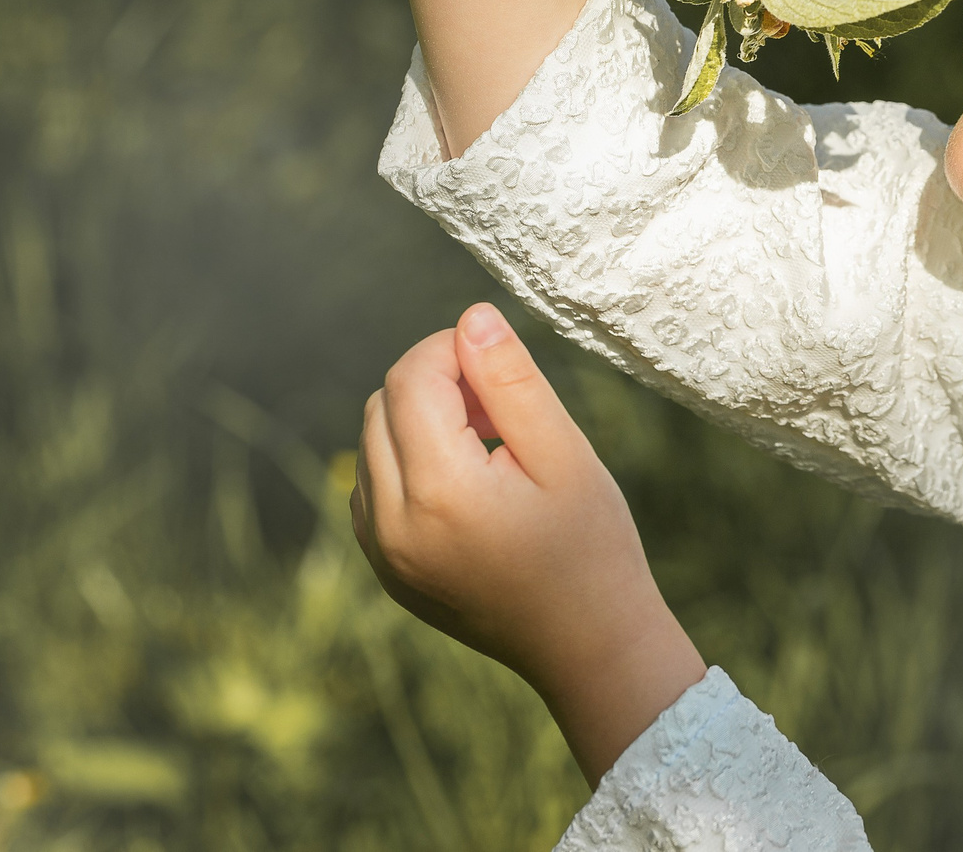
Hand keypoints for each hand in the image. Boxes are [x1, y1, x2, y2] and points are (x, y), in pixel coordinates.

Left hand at [353, 303, 706, 780]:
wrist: (589, 646)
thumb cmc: (591, 546)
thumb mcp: (563, 453)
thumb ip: (512, 381)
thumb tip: (471, 317)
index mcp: (440, 491)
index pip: (410, 378)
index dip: (452, 349)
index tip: (502, 363)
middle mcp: (392, 525)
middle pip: (381, 405)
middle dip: (435, 383)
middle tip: (502, 407)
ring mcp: (383, 554)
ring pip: (371, 444)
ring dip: (419, 423)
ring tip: (491, 445)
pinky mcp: (387, 571)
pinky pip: (373, 489)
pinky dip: (409, 465)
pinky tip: (470, 483)